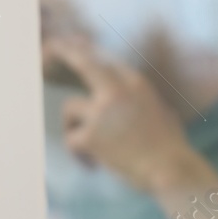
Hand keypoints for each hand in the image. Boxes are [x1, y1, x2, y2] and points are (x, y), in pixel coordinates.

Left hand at [44, 37, 212, 190]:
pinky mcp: (91, 134)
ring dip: (73, 128)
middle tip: (47, 48)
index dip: (87, 54)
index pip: (105, 61)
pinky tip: (92, 164)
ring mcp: (102, 111)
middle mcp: (118, 90)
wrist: (171, 170)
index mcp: (136, 83)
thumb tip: (123, 99)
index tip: (74, 49)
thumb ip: (139, 99)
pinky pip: (71, 139)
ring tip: (91, 149)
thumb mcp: (161, 110)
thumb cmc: (170, 148)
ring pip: (70, 108)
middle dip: (62, 52)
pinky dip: (78, 153)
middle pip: (83, 62)